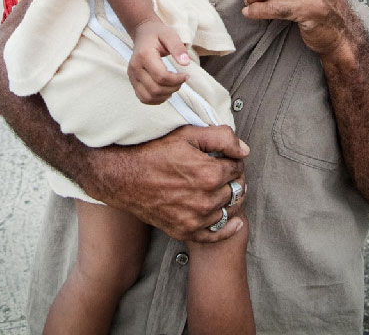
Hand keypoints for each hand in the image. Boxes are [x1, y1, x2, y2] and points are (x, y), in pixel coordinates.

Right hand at [95, 125, 248, 242]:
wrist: (124, 177)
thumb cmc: (154, 152)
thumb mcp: (187, 135)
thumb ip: (221, 138)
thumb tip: (244, 150)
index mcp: (209, 174)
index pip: (238, 168)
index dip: (234, 160)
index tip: (226, 158)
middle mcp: (206, 200)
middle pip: (236, 190)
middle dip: (233, 179)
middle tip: (224, 172)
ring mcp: (196, 219)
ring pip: (229, 211)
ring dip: (229, 200)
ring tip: (221, 189)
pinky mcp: (185, 231)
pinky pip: (216, 235)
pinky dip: (227, 227)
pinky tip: (231, 220)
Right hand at [128, 20, 190, 103]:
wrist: (143, 33)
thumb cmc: (158, 34)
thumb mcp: (170, 35)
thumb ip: (178, 48)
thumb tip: (185, 63)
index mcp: (144, 55)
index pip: (161, 77)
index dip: (176, 80)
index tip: (186, 75)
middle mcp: (134, 67)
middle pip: (155, 89)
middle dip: (173, 88)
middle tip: (181, 80)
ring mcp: (132, 76)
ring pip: (148, 97)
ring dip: (165, 95)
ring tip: (174, 85)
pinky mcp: (132, 82)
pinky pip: (143, 98)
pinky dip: (156, 99)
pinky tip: (165, 91)